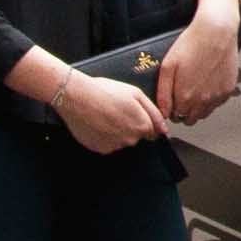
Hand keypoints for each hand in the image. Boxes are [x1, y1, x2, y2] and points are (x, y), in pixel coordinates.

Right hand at [46, 66, 167, 156]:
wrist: (77, 96)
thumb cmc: (105, 91)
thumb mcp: (135, 93)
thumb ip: (154, 113)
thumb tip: (163, 129)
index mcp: (142, 125)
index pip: (151, 130)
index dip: (141, 119)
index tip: (130, 111)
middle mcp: (130, 140)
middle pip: (136, 136)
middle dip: (129, 125)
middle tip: (115, 110)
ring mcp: (114, 146)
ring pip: (121, 140)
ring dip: (116, 131)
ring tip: (104, 115)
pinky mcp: (99, 149)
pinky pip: (107, 144)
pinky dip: (103, 136)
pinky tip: (97, 123)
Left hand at [155, 0, 240, 120]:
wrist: (216, 31)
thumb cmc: (192, 44)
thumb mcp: (168, 66)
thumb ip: (163, 93)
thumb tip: (163, 112)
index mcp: (185, 96)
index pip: (175, 116)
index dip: (172, 108)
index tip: (173, 100)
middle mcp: (202, 100)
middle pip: (190, 118)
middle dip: (185, 111)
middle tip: (183, 95)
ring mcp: (217, 96)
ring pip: (205, 113)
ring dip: (198, 107)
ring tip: (196, 89)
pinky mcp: (228, 89)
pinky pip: (217, 103)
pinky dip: (212, 99)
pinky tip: (207, 84)